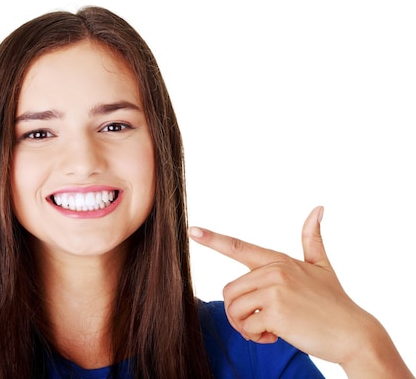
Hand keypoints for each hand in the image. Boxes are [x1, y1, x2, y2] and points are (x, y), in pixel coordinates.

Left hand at [188, 206, 374, 364]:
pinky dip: (256, 337)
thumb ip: (312, 239)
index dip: (213, 239)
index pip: (239, 247)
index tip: (192, 231)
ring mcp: (275, 290)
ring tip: (267, 330)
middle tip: (258, 323)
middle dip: (237, 313)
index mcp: (278, 260)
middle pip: (229, 291)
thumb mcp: (322, 266)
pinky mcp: (276, 312)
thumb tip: (318, 209)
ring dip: (244, 326)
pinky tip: (275, 337)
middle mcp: (274, 271)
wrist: (355, 334)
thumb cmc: (335, 302)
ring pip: (234, 309)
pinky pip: (247, 326)